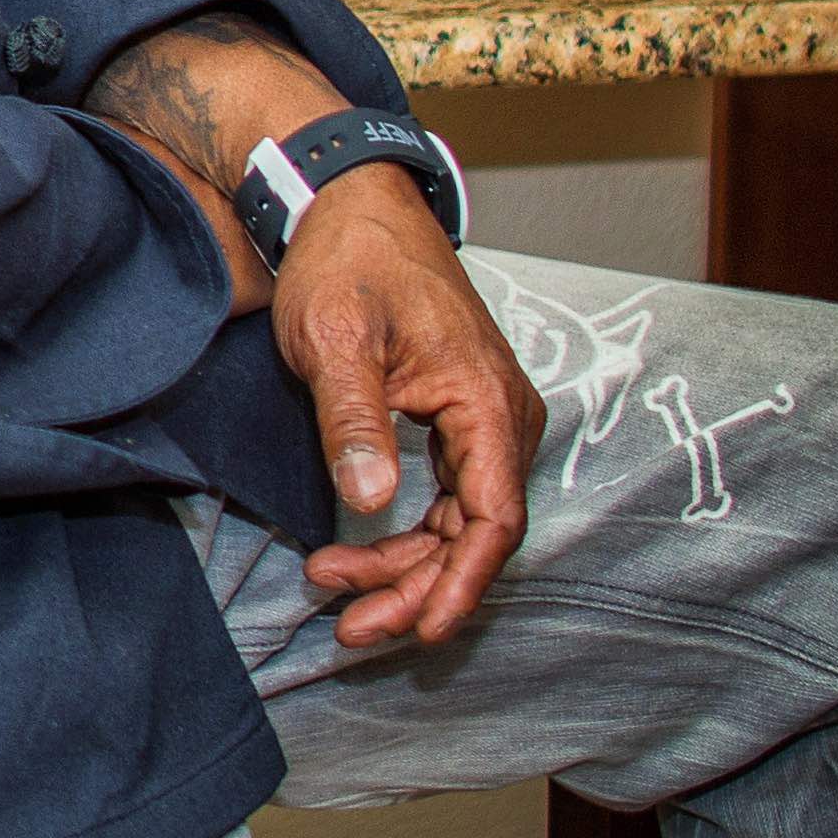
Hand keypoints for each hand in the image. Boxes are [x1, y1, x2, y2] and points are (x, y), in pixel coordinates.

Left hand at [83, 9, 543, 646]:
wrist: (349, 207)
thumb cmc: (346, 263)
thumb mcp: (336, 340)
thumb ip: (354, 421)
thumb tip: (369, 502)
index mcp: (486, 401)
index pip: (493, 520)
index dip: (459, 584)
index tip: (420, 630)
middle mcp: (501, 417)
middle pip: (474, 535)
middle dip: (415, 587)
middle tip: (348, 625)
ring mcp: (483, 419)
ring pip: (458, 523)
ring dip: (405, 568)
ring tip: (337, 596)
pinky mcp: (458, 419)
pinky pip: (447, 498)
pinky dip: (406, 535)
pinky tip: (357, 555)